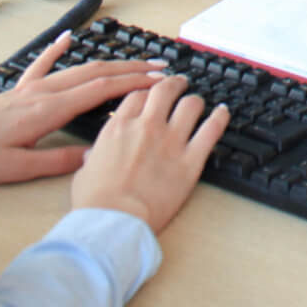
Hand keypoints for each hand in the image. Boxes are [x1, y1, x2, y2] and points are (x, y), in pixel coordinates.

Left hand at [0, 32, 170, 185]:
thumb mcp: (16, 169)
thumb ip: (57, 161)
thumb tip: (93, 154)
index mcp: (46, 111)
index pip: (100, 91)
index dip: (133, 84)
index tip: (158, 81)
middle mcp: (42, 93)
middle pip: (96, 74)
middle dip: (131, 69)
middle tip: (160, 69)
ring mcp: (29, 88)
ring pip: (77, 68)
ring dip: (109, 62)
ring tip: (134, 61)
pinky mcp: (16, 90)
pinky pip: (42, 64)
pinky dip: (59, 49)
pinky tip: (69, 38)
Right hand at [70, 74, 230, 234]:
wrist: (113, 223)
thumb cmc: (95, 203)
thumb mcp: (84, 172)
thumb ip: (93, 156)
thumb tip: (91, 156)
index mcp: (119, 127)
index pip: (138, 95)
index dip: (146, 92)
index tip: (151, 94)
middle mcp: (147, 127)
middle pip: (166, 90)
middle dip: (174, 84)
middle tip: (179, 85)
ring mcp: (171, 141)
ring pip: (191, 104)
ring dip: (195, 100)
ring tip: (197, 101)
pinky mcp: (190, 161)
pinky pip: (212, 129)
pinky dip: (220, 117)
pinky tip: (223, 112)